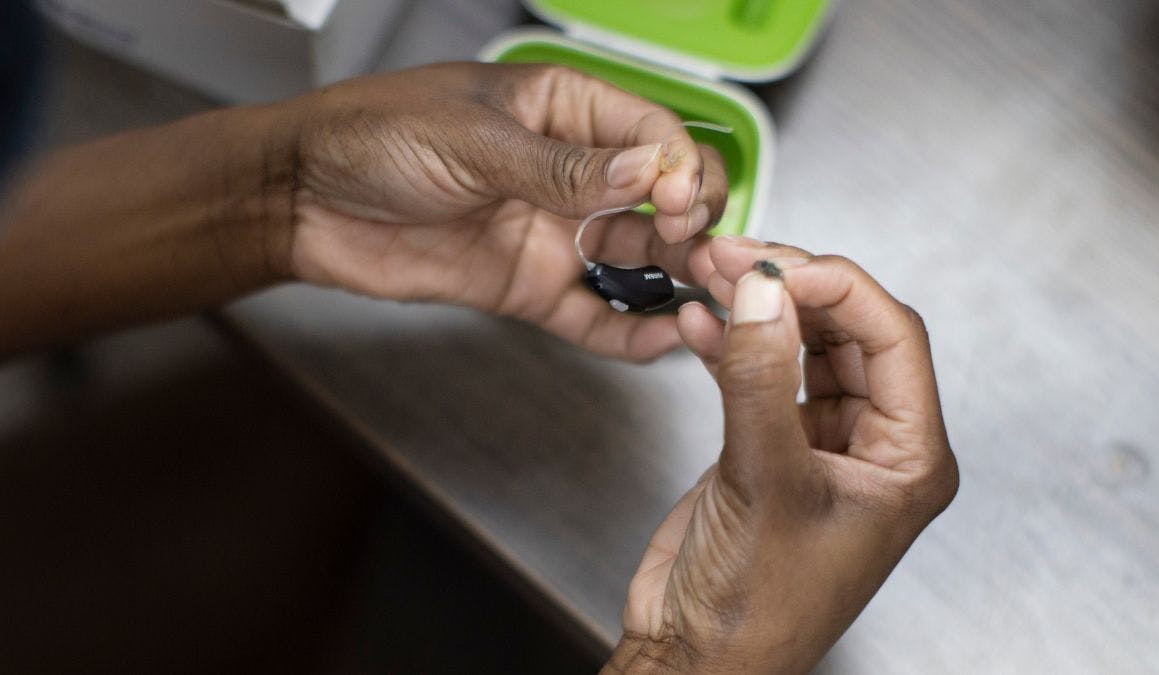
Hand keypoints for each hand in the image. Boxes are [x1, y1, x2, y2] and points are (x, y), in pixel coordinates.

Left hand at [283, 62, 727, 359]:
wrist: (302, 200)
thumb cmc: (373, 136)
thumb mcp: (474, 139)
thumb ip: (561, 166)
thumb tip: (646, 172)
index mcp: (562, 110)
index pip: (651, 135)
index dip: (676, 168)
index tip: (673, 199)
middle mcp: (569, 173)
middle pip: (660, 197)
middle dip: (689, 221)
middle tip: (689, 246)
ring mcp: (552, 233)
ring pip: (636, 257)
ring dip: (674, 277)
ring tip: (701, 299)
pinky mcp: (527, 287)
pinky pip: (590, 313)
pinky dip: (627, 331)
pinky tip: (660, 341)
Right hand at [605, 237, 958, 672]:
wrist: (694, 655)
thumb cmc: (755, 608)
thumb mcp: (764, 482)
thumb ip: (760, 379)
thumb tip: (762, 291)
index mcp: (908, 460)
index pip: (894, 338)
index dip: (838, 289)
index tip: (778, 269)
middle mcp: (873, 446)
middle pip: (849, 331)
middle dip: (794, 288)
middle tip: (740, 258)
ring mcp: (819, 444)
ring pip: (802, 345)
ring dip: (760, 309)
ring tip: (714, 272)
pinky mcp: (769, 447)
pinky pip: (759, 374)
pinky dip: (731, 343)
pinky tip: (702, 320)